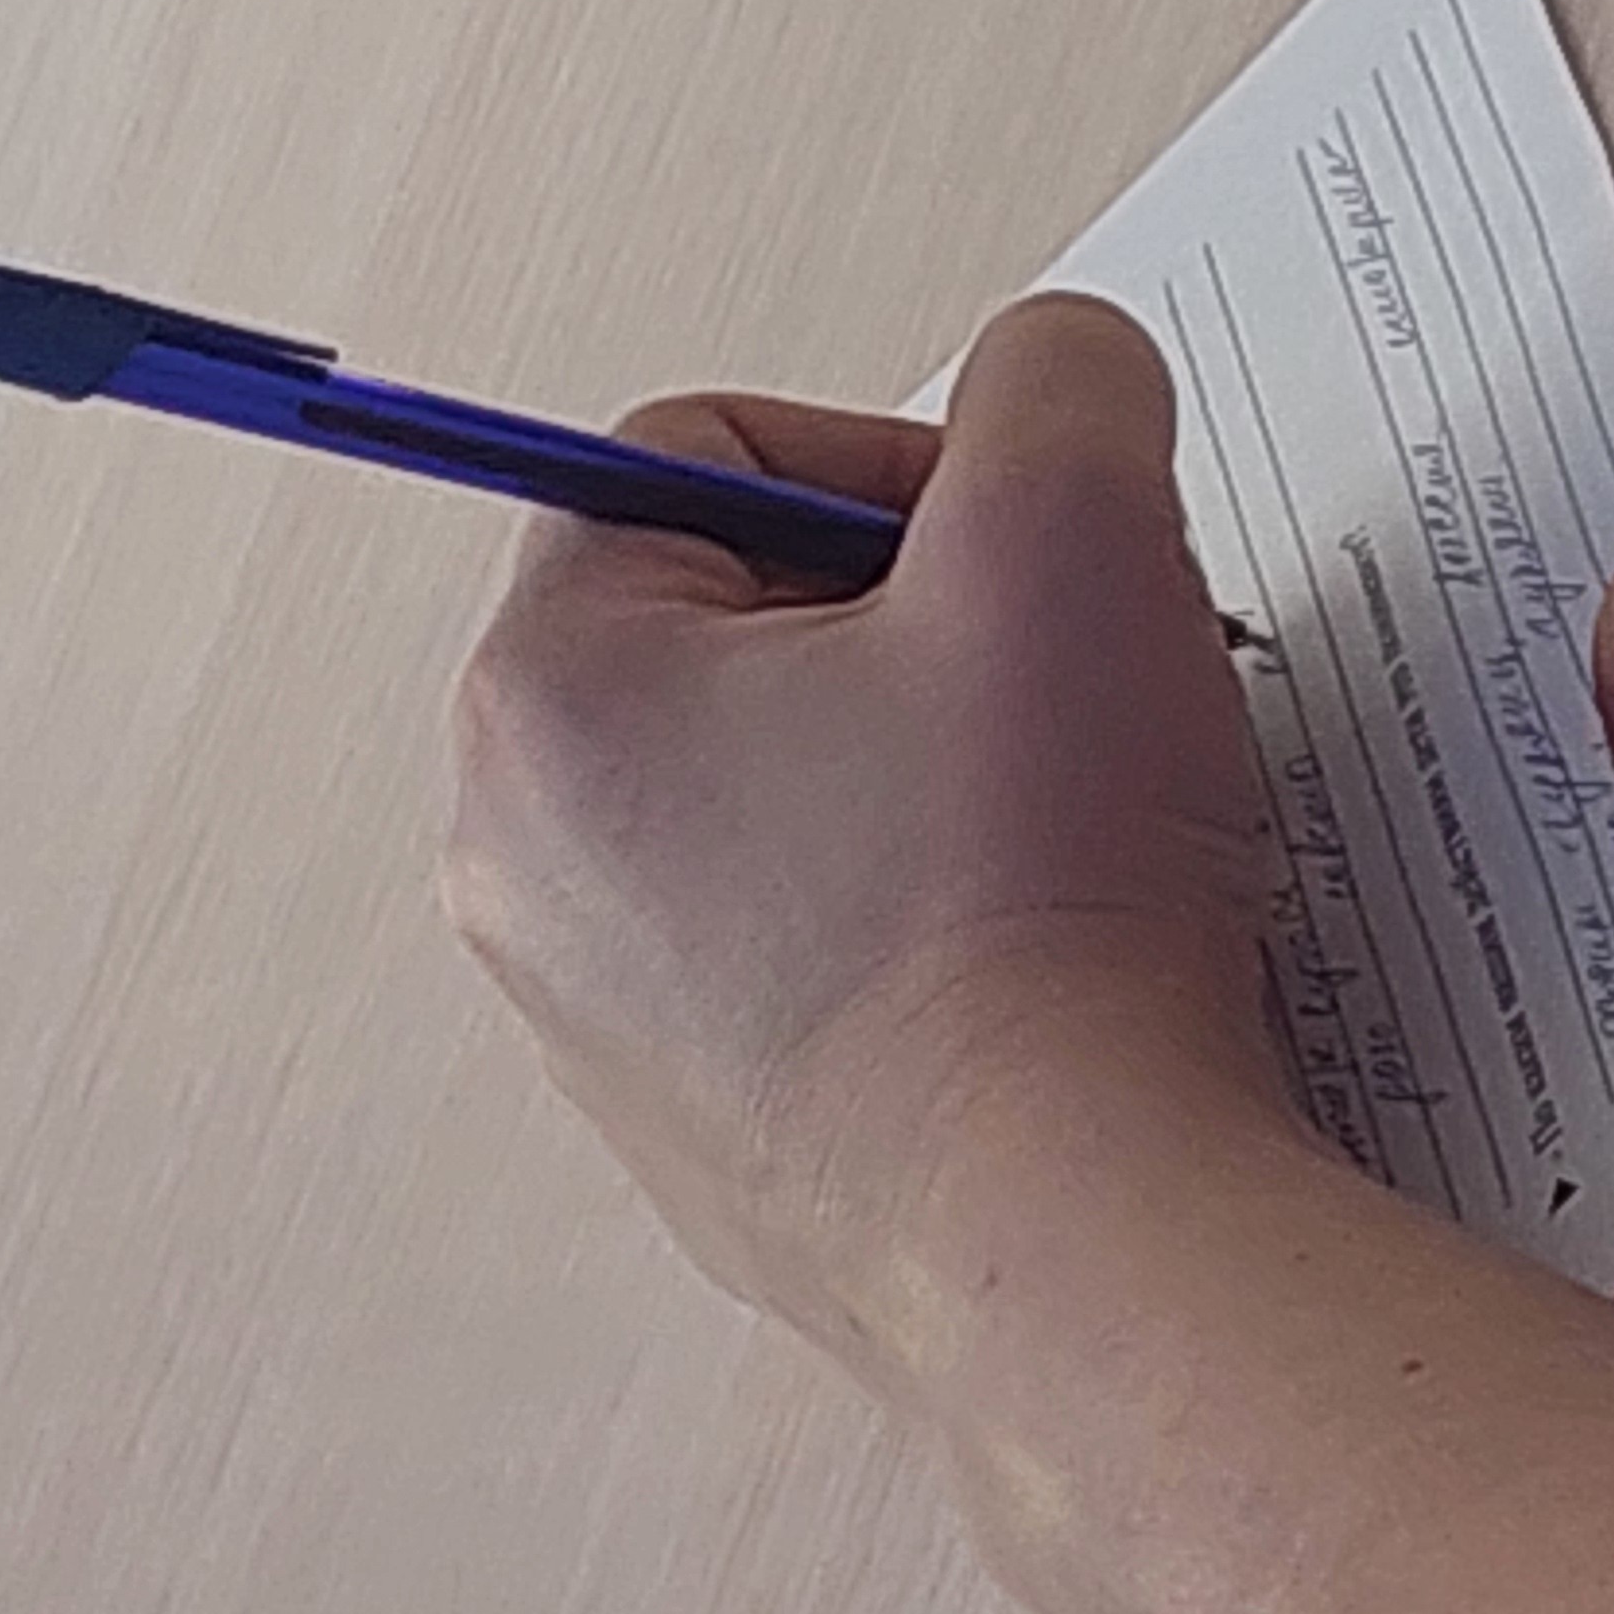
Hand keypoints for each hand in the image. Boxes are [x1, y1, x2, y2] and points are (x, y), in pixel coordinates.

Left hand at [444, 295, 1286, 1376]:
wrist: (1077, 1236)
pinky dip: (950, 927)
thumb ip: (1061, 379)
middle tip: (1061, 679)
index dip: (890, 462)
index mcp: (549, 696)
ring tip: (1079, 824)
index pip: (698, 457)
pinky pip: (835, 957)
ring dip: (950, 773)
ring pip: (801, 796)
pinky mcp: (725, 1142)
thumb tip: (1060, 377)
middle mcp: (534, 867)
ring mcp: (618, 1027)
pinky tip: (1061, 958)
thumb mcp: (1071, 528)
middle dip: (931, 627)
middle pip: (748, 630)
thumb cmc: (1028, 906)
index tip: (1013, 547)